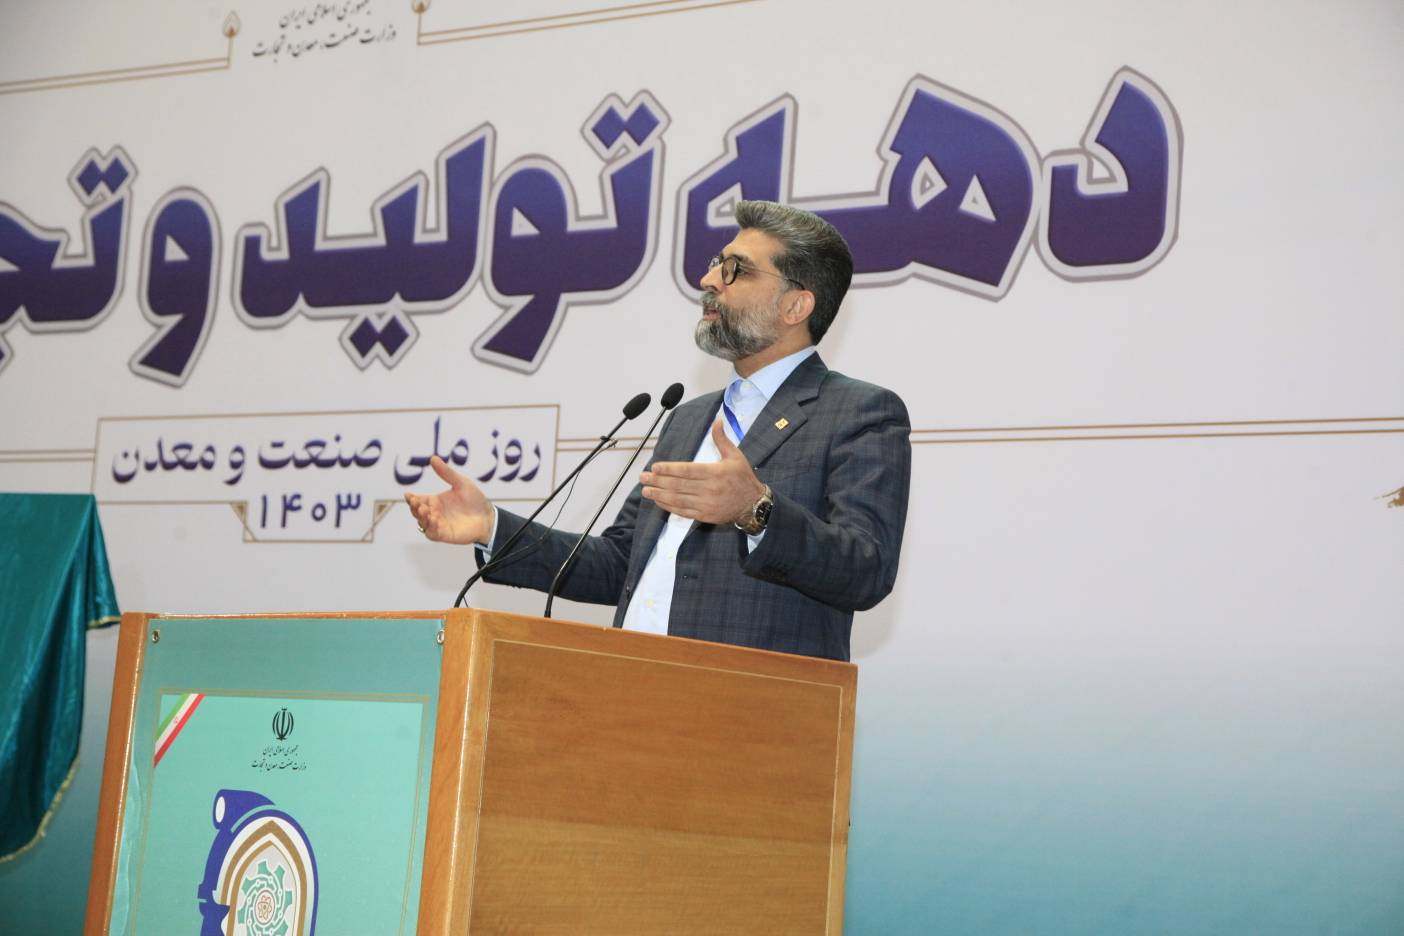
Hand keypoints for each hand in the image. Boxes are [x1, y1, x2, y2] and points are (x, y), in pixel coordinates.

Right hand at [403, 455, 494, 544]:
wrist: (488, 516)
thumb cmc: (475, 500)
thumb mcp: (461, 483)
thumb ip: (447, 473)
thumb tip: (433, 458)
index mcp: (435, 501)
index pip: (418, 499)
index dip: (411, 498)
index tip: (408, 494)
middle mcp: (434, 513)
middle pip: (416, 511)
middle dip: (413, 507)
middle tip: (415, 502)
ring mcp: (438, 524)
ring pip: (422, 523)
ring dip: (420, 517)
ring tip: (423, 509)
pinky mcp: (444, 534)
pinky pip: (432, 533)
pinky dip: (430, 527)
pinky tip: (434, 519)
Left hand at [640, 419, 765, 523]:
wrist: (753, 504)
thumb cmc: (743, 478)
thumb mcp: (735, 456)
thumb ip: (722, 440)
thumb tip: (717, 421)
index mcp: (715, 473)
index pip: (688, 470)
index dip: (670, 469)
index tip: (655, 467)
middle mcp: (709, 489)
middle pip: (679, 485)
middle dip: (658, 481)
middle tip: (643, 477)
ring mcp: (706, 504)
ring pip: (678, 499)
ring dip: (660, 495)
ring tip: (646, 491)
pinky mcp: (704, 516)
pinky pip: (683, 511)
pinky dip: (669, 507)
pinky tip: (659, 501)